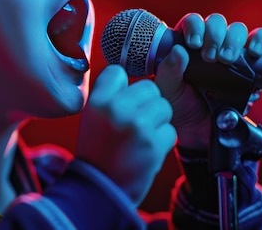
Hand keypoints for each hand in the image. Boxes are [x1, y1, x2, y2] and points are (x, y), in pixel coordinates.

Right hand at [77, 65, 176, 204]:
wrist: (100, 190)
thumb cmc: (96, 152)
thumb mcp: (91, 117)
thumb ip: (108, 96)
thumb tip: (126, 76)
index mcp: (98, 101)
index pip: (118, 72)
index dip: (123, 87)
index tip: (122, 100)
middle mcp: (118, 109)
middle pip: (149, 87)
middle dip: (147, 103)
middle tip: (135, 122)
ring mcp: (138, 126)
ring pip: (163, 107)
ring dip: (158, 121)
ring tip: (141, 136)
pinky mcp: (155, 144)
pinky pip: (170, 130)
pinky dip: (162, 140)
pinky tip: (147, 150)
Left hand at [154, 13, 261, 148]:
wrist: (196, 130)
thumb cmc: (178, 106)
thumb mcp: (167, 89)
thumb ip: (169, 71)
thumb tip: (178, 51)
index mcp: (186, 45)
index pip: (193, 21)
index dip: (195, 27)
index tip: (194, 43)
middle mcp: (208, 44)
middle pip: (217, 22)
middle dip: (215, 35)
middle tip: (210, 57)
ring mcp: (230, 53)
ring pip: (237, 30)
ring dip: (233, 40)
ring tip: (227, 59)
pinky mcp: (249, 66)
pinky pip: (259, 44)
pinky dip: (259, 42)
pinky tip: (253, 52)